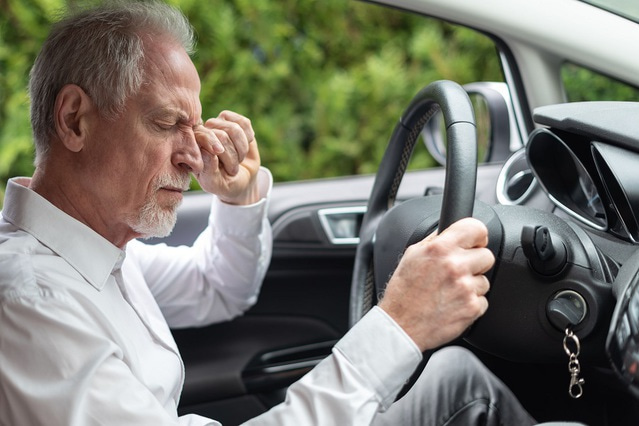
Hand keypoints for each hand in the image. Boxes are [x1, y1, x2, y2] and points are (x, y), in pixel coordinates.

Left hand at [193, 110, 260, 204]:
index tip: (222, 158)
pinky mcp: (235, 122)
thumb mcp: (214, 183)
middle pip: (222, 134)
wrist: (241, 180)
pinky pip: (245, 123)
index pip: (202, 136)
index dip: (214, 145)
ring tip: (238, 159)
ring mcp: (219, 125)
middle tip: (233, 169)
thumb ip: (208, 169)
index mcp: (193, 147)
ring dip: (242, 148)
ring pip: (235, 128)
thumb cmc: (223, 183)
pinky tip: (245, 146)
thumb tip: (208, 150)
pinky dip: (249, 137)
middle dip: (232, 155)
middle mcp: (204, 132)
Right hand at [378, 217, 493, 351]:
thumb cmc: (403, 292)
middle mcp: (455, 266)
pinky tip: (453, 304)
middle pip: (487, 255)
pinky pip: (483, 300)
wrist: (401, 325)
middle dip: (475, 263)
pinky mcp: (472, 307)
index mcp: (440, 249)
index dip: (477, 235)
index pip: (476, 228)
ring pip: (485, 280)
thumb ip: (434, 240)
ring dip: (472, 285)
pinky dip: (471, 303)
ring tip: (450, 291)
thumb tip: (450, 232)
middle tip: (458, 272)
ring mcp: (466, 288)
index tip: (475, 242)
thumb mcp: (412, 255)